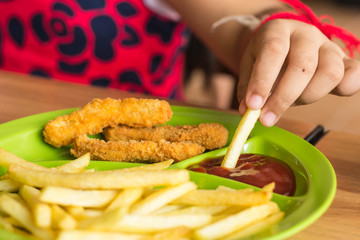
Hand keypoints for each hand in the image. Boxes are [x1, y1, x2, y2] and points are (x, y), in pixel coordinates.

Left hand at [237, 19, 359, 126]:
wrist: (283, 42)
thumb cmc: (265, 57)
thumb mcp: (249, 66)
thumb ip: (248, 87)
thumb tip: (247, 111)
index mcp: (278, 30)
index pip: (274, 51)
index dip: (263, 80)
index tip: (253, 106)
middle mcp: (306, 34)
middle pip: (303, 65)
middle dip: (283, 97)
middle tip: (266, 118)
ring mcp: (327, 46)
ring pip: (329, 72)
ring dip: (307, 97)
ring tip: (289, 104)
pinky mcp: (343, 60)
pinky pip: (354, 73)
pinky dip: (346, 88)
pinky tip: (326, 96)